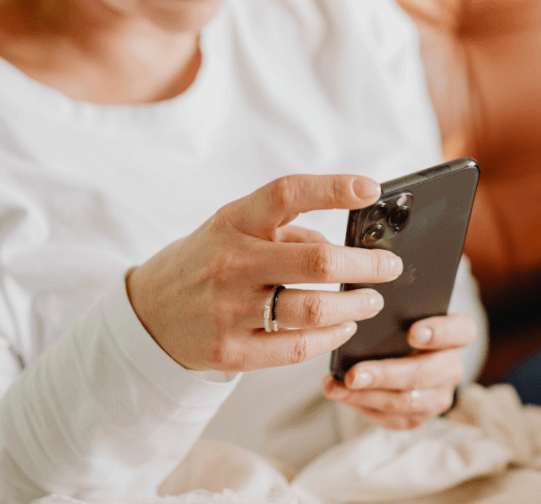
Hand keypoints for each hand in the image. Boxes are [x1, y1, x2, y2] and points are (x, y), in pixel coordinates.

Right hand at [126, 174, 402, 371]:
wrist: (149, 313)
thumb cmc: (207, 260)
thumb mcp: (235, 229)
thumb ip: (287, 231)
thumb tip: (346, 244)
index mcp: (234, 221)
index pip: (287, 193)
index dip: (332, 188)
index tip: (371, 189)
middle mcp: (232, 262)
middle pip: (316, 260)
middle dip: (366, 264)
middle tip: (390, 267)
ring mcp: (230, 310)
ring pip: (313, 310)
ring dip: (355, 306)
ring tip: (372, 300)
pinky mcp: (232, 352)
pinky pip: (297, 347)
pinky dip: (332, 337)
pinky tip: (344, 327)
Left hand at [322, 313, 476, 428]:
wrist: (398, 352)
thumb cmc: (397, 324)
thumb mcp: (401, 311)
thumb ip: (393, 310)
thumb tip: (364, 307)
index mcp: (456, 333)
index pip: (461, 331)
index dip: (440, 333)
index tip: (412, 333)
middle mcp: (451, 367)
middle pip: (424, 374)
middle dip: (385, 375)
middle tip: (353, 374)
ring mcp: (438, 395)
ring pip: (406, 401)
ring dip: (368, 395)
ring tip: (338, 387)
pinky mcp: (418, 416)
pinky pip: (392, 417)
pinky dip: (362, 405)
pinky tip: (340, 394)